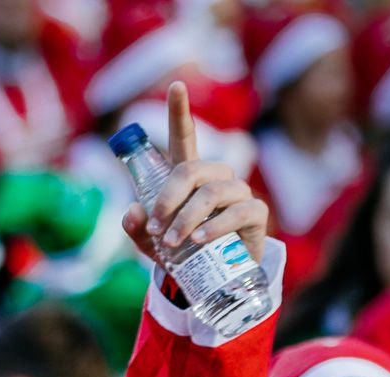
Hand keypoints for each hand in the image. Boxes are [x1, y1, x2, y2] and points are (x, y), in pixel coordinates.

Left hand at [121, 82, 267, 265]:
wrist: (211, 278)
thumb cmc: (180, 251)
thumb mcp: (150, 241)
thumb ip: (137, 227)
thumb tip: (133, 212)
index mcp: (189, 176)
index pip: (185, 137)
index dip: (180, 111)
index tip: (176, 85)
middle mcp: (215, 177)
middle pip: (192, 169)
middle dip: (169, 197)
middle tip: (155, 226)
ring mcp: (238, 192)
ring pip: (212, 192)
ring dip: (186, 218)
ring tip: (172, 242)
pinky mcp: (255, 213)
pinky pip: (237, 212)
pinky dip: (214, 226)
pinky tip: (198, 240)